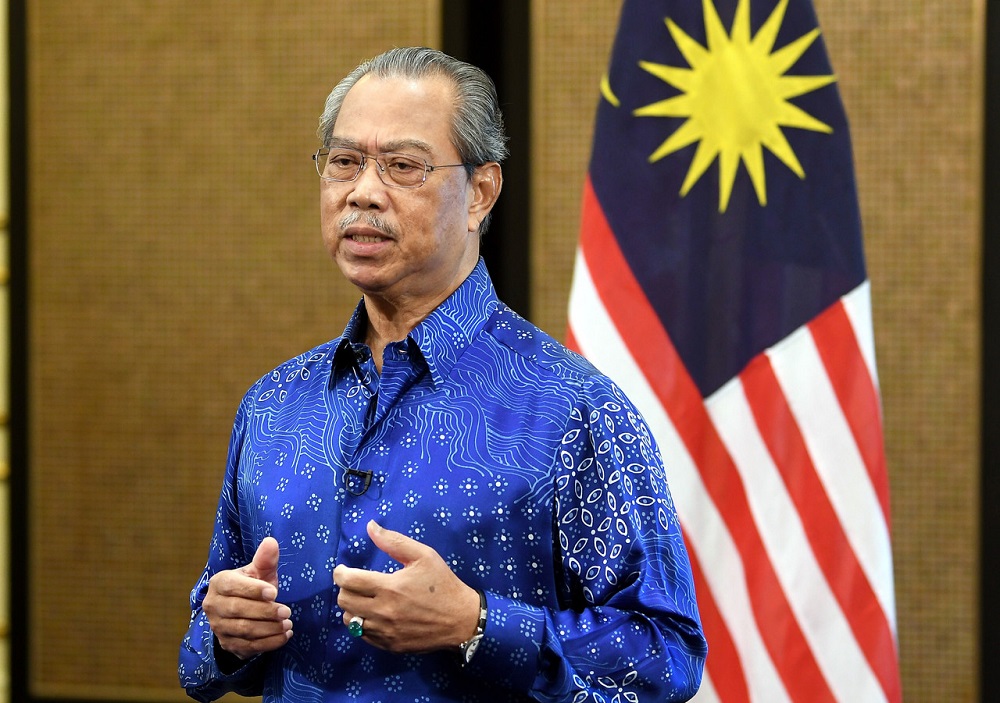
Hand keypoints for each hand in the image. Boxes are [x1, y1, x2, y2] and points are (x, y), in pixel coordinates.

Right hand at [203, 537, 292, 659]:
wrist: (240, 611)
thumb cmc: (252, 585)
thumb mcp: (258, 571)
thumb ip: (265, 559)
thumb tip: (271, 542)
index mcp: (219, 583)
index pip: (234, 586)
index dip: (254, 590)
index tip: (274, 592)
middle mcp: (213, 605)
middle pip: (238, 610)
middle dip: (265, 612)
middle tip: (287, 612)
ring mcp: (218, 627)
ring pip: (243, 630)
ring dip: (268, 629)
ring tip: (288, 624)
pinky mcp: (227, 644)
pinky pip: (248, 646)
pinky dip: (269, 643)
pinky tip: (284, 636)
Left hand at [333, 520, 480, 652]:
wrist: (460, 620)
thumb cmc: (442, 584)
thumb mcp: (424, 555)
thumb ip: (394, 541)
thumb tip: (370, 526)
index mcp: (389, 587)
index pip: (348, 581)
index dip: (340, 573)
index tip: (343, 570)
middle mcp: (383, 612)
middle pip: (343, 601)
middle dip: (345, 589)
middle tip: (356, 583)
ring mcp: (385, 631)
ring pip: (349, 620)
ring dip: (352, 607)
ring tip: (364, 599)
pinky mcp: (389, 645)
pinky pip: (362, 635)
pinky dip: (362, 623)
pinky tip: (374, 614)